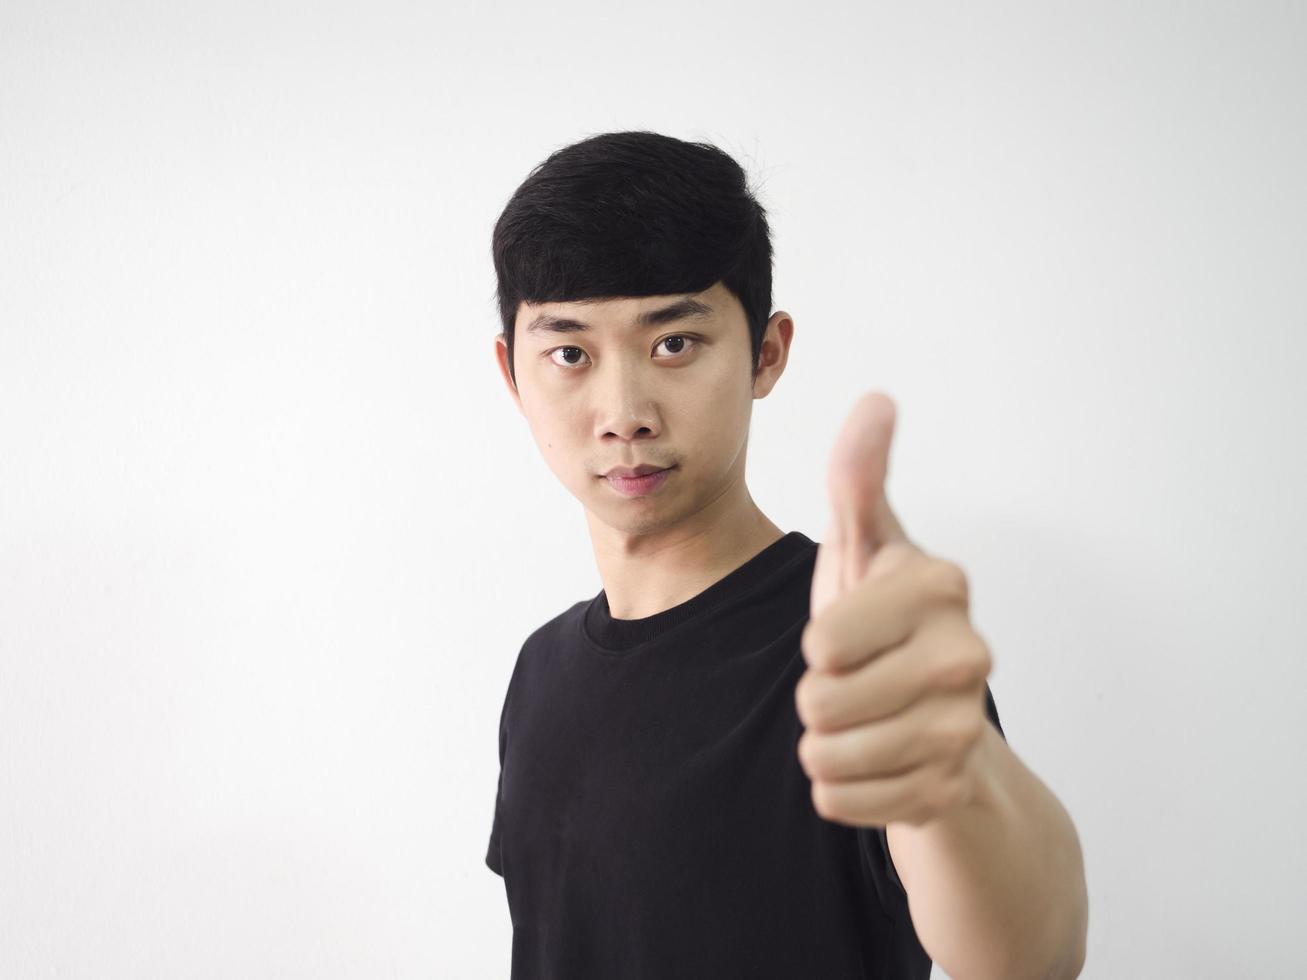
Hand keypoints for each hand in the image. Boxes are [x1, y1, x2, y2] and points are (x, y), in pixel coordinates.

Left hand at [796, 392, 994, 828]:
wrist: (926, 715)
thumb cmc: (882, 621)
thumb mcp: (863, 546)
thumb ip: (859, 478)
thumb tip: (877, 399)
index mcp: (941, 585)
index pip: (823, 642)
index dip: (818, 642)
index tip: (850, 630)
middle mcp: (970, 655)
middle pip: (821, 704)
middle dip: (814, 698)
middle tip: (850, 681)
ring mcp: (966, 728)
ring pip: (828, 759)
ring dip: (821, 744)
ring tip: (856, 720)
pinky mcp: (952, 790)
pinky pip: (845, 802)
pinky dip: (840, 788)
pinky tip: (870, 762)